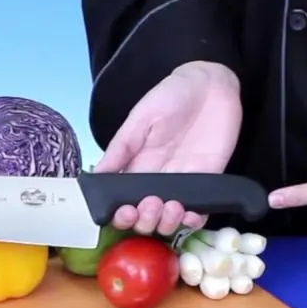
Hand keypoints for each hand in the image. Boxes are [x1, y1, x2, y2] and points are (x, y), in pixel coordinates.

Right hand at [94, 61, 242, 235]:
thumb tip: (97, 175)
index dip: (122, 215)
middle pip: (146, 217)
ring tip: (169, 206)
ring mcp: (183, 183)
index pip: (124, 201)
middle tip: (149, 205)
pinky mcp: (208, 181)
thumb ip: (121, 148)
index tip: (124, 211)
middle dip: (144, 220)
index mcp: (137, 167)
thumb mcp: (140, 118)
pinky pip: (200, 211)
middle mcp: (158, 180)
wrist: (210, 84)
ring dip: (166, 222)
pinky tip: (189, 214)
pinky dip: (193, 220)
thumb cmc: (171, 96)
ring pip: (170, 219)